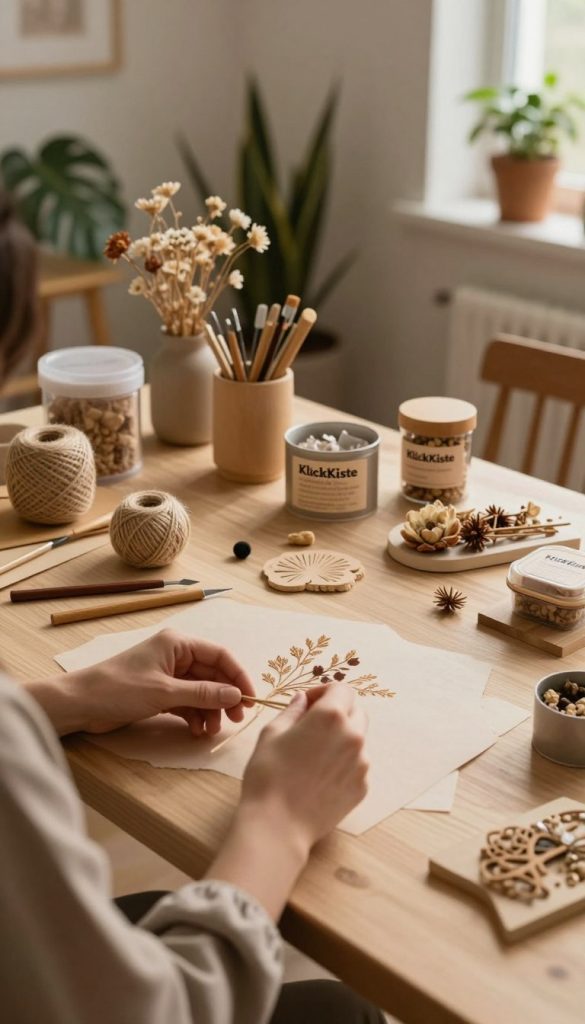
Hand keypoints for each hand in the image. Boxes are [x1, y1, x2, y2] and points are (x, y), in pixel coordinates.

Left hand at [28, 629, 254, 736]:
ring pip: (200, 691)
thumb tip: (236, 696)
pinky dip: (194, 716)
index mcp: (178, 643)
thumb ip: (203, 694)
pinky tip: (197, 730)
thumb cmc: (119, 689)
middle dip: (224, 698)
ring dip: (209, 711)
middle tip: (235, 721)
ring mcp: (167, 675)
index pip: (219, 655)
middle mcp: (175, 656)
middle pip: (212, 675)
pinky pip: (186, 702)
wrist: (80, 704)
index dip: (238, 676)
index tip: (250, 699)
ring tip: (211, 731)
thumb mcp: (165, 693)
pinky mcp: (159, 693)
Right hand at [239, 683, 368, 853]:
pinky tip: (319, 778)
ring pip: (357, 740)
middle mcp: (353, 736)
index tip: (308, 704)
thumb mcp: (271, 733)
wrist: (278, 825)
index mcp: (331, 716)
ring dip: (340, 739)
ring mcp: (362, 764)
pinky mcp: (362, 787)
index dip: (324, 692)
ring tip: (313, 757)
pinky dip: (342, 765)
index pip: (342, 689)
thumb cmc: (268, 775)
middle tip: (312, 727)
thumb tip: (303, 700)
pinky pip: (356, 766)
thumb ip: (292, 710)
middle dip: (337, 713)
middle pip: (356, 712)